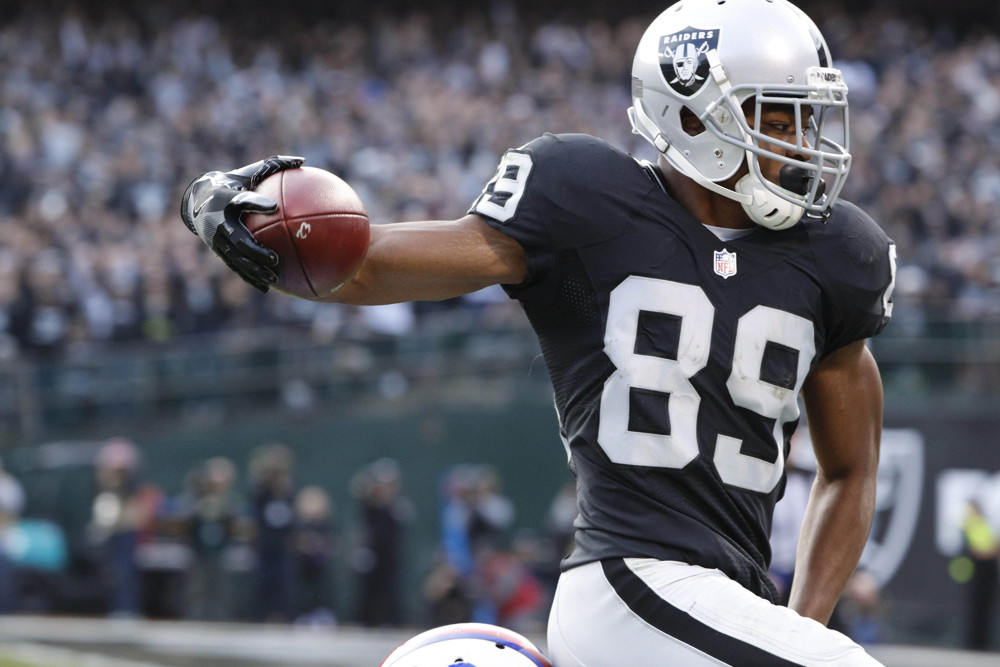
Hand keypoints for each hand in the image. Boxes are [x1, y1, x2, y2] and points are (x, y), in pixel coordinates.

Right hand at [181, 155, 303, 291]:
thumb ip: (273, 165)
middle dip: (255, 249)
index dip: (257, 203)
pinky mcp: (217, 250)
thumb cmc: (232, 183)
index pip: (243, 200)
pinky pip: (235, 266)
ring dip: (254, 269)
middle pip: (237, 238)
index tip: (273, 207)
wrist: (196, 199)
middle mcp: (218, 220)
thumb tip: (303, 160)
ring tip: (273, 277)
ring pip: (236, 257)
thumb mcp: (247, 173)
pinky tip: (267, 287)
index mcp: (227, 198)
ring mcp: (216, 238)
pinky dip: (250, 277)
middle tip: (274, 257)